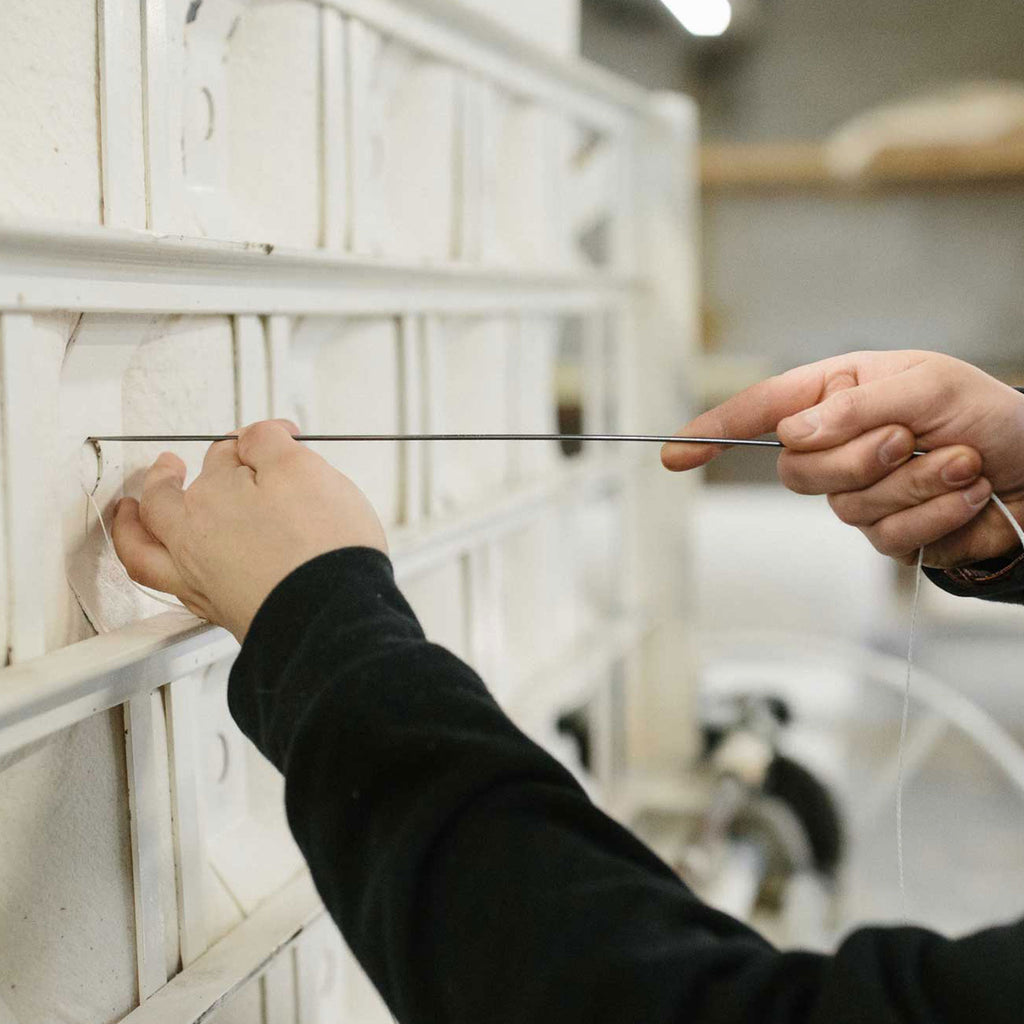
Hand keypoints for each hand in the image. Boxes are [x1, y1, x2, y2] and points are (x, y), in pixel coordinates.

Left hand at [112, 420, 387, 639]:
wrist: (331, 615)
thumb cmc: (321, 545)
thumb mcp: (303, 470)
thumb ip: (269, 443)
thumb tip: (253, 436)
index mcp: (213, 495)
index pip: (222, 455)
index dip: (252, 442)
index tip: (279, 440)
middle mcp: (195, 538)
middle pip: (164, 500)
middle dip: (163, 478)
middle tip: (167, 466)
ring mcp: (201, 579)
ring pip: (146, 551)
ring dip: (132, 528)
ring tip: (129, 515)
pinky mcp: (219, 613)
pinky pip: (169, 588)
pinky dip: (161, 570)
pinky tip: (173, 567)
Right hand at [662, 351, 1023, 566]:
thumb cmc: (985, 410)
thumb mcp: (926, 384)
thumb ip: (855, 406)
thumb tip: (792, 431)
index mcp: (836, 395)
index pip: (759, 412)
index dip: (712, 431)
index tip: (673, 453)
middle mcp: (838, 444)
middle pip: (797, 469)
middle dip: (860, 457)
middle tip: (910, 437)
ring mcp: (859, 492)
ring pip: (847, 506)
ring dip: (916, 483)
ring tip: (962, 461)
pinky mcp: (888, 532)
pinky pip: (888, 536)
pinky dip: (936, 512)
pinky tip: (967, 493)